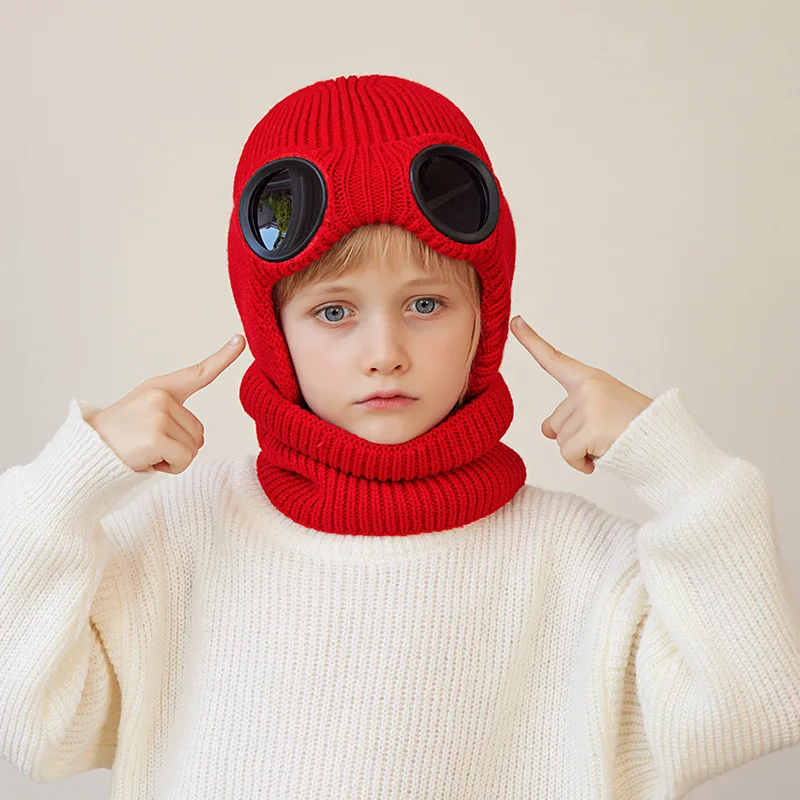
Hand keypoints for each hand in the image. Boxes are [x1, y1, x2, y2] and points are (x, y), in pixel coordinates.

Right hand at [87, 335, 246, 473]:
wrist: (87, 453)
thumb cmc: (120, 438)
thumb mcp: (145, 414)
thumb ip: (173, 416)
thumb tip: (198, 440)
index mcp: (160, 388)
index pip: (198, 372)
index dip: (223, 357)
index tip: (240, 340)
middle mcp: (160, 396)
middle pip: (199, 431)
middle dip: (178, 446)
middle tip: (148, 443)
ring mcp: (158, 415)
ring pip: (193, 448)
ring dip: (173, 458)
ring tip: (145, 450)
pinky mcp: (157, 436)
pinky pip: (184, 460)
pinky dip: (170, 468)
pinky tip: (147, 460)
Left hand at [510, 316, 652, 474]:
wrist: (666, 444)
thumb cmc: (634, 428)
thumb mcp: (600, 413)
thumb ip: (570, 415)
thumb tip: (545, 430)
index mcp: (591, 378)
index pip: (554, 359)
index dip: (531, 340)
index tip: (514, 321)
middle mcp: (588, 387)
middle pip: (554, 422)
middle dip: (574, 436)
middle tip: (605, 433)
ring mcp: (590, 406)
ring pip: (561, 440)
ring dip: (581, 450)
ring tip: (609, 442)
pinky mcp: (592, 428)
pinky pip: (568, 454)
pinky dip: (579, 464)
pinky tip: (599, 459)